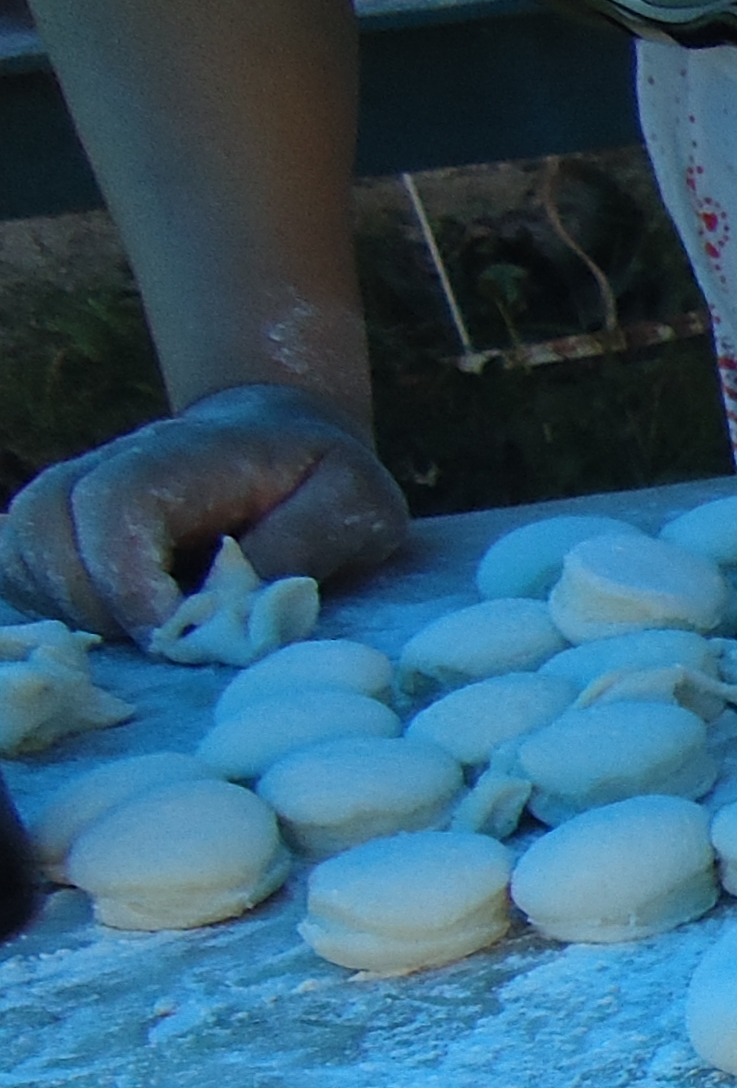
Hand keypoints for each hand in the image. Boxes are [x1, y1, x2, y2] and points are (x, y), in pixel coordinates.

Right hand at [1, 383, 404, 637]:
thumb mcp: (353, 502)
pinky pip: (25, 567)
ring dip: (68, 609)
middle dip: (96, 605)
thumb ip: (305, 543)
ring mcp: (80, 493)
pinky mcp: (69, 527)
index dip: (129, 579)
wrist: (284, 440)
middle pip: (45, 527)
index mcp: (182, 457)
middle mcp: (112, 466)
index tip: (176, 634)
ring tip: (143, 639)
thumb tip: (248, 603)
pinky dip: (56, 607)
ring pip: (24, 547)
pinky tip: (119, 630)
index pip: (114, 506)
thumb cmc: (322, 479)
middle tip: (165, 646)